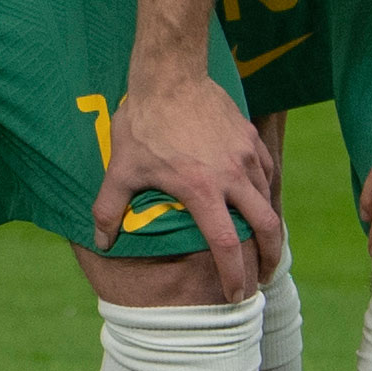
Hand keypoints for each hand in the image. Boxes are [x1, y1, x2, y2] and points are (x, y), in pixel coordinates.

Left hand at [96, 64, 281, 272]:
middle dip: (270, 258)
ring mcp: (245, 156)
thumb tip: (101, 240)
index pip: (226, 245)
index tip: (236, 295)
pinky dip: (266, 191)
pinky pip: (267, 172)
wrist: (170, 75)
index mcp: (202, 190)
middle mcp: (232, 176)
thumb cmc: (143, 123)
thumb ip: (109, 208)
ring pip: (269, 198)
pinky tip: (258, 199)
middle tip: (263, 276)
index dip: (233, 274)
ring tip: (261, 241)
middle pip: (267, 227)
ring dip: (268, 225)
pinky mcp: (250, 138)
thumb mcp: (120, 168)